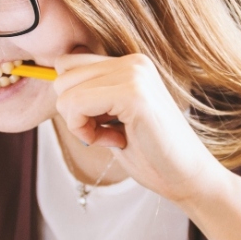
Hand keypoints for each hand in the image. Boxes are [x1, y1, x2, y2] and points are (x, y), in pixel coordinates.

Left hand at [51, 53, 230, 205]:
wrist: (187, 177)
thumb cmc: (150, 153)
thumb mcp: (113, 117)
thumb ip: (91, 95)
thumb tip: (53, 80)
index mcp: (130, 63)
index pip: (68, 64)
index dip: (73, 100)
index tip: (100, 124)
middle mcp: (133, 61)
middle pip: (62, 76)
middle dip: (74, 112)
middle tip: (106, 133)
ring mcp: (135, 74)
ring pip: (65, 92)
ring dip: (80, 124)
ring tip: (113, 136)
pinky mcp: (133, 94)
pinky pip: (76, 105)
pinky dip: (84, 131)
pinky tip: (114, 141)